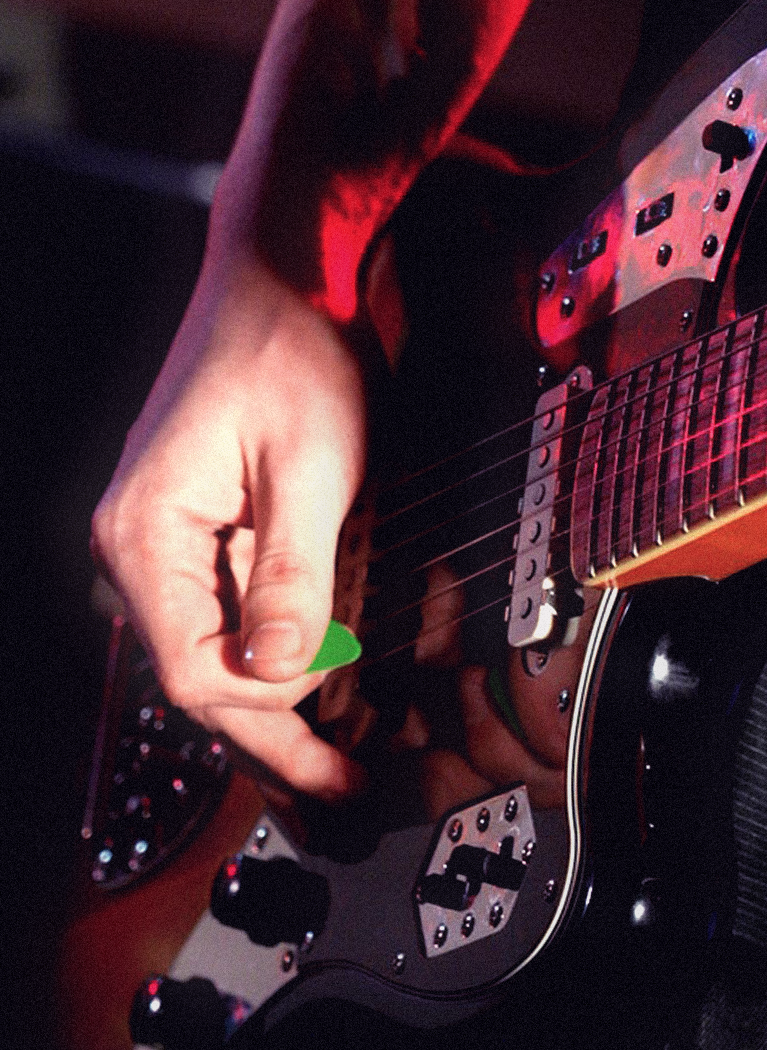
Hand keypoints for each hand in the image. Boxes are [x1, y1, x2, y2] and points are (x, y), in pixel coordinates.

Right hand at [91, 248, 365, 796]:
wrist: (287, 270)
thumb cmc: (292, 347)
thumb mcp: (311, 467)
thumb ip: (292, 580)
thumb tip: (278, 675)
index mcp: (146, 532)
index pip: (191, 668)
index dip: (265, 715)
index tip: (333, 742)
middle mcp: (141, 542)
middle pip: (198, 671)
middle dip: (272, 732)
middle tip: (342, 779)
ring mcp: (169, 535)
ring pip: (215, 647)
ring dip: (277, 697)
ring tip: (338, 750)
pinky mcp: (203, 525)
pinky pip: (230, 609)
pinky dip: (277, 647)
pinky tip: (320, 676)